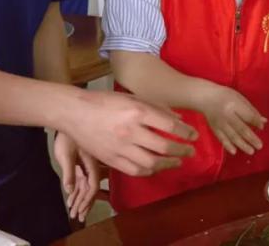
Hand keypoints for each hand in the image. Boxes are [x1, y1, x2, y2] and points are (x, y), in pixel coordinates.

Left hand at [53, 132, 99, 222]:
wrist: (69, 119)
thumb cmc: (67, 137)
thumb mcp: (65, 155)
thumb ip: (69, 172)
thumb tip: (68, 189)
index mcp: (91, 164)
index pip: (92, 186)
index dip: (87, 200)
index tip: (82, 210)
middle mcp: (92, 165)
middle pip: (91, 188)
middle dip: (85, 203)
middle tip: (79, 216)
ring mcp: (89, 164)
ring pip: (88, 184)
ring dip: (82, 198)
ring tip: (75, 210)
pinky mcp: (84, 161)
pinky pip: (84, 179)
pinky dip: (79, 190)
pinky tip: (72, 196)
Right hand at [62, 90, 196, 177]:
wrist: (74, 112)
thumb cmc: (106, 101)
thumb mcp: (134, 98)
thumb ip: (159, 109)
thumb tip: (180, 121)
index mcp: (138, 112)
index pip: (170, 127)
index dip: (186, 133)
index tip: (194, 136)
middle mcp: (130, 131)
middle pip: (164, 147)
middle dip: (182, 151)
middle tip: (190, 151)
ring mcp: (119, 148)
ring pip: (150, 163)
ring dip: (168, 164)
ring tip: (177, 162)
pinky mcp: (110, 159)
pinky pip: (134, 170)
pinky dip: (149, 171)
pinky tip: (157, 167)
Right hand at [198, 84, 266, 155]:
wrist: (205, 98)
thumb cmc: (226, 96)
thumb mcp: (240, 99)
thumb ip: (251, 110)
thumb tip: (263, 121)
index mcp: (234, 105)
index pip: (248, 116)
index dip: (256, 122)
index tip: (262, 128)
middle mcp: (227, 115)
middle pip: (241, 128)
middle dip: (251, 138)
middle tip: (259, 146)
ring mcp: (220, 124)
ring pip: (232, 136)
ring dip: (242, 145)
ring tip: (251, 151)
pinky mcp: (214, 129)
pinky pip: (222, 138)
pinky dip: (228, 145)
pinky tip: (234, 151)